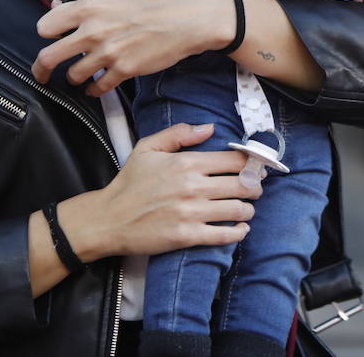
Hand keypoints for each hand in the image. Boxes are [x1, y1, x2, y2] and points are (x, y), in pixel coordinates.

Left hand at [33, 0, 233, 95]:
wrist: (183, 18)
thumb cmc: (152, 2)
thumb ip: (84, 4)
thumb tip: (58, 7)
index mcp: (88, 8)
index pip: (45, 26)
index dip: (47, 34)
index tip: (51, 39)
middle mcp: (92, 31)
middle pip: (49, 57)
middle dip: (42, 69)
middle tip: (42, 74)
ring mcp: (107, 53)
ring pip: (73, 75)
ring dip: (74, 78)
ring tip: (78, 76)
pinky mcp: (123, 70)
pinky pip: (97, 88)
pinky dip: (94, 90)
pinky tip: (95, 87)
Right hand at [59, 123, 258, 260]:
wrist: (109, 219)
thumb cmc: (129, 183)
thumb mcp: (148, 148)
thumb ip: (179, 134)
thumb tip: (209, 128)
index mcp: (186, 162)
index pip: (235, 160)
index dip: (250, 163)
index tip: (254, 167)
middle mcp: (192, 187)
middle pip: (243, 185)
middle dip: (254, 187)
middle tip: (254, 189)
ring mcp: (191, 213)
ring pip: (239, 210)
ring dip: (248, 210)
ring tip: (245, 208)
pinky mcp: (187, 236)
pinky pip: (225, 236)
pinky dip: (239, 232)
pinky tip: (240, 228)